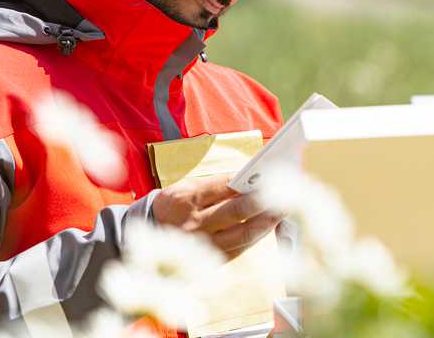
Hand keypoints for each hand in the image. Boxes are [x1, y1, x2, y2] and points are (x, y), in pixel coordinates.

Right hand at [152, 174, 281, 258]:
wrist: (150, 231)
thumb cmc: (176, 203)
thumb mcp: (188, 186)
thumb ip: (217, 184)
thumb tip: (251, 180)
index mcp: (187, 198)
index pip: (224, 186)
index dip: (248, 181)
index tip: (267, 174)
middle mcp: (194, 223)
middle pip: (237, 211)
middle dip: (264, 201)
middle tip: (283, 193)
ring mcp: (203, 244)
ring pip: (243, 234)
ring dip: (267, 222)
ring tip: (282, 211)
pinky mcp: (209, 259)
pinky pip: (239, 249)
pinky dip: (256, 237)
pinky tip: (267, 227)